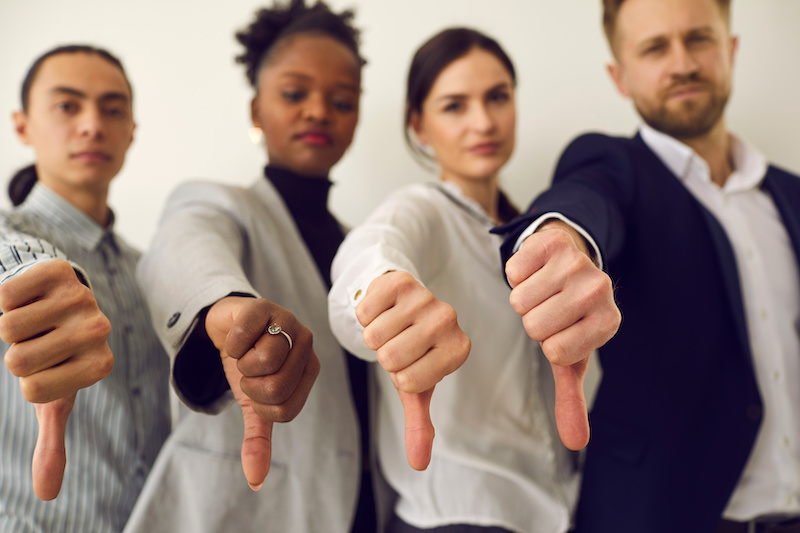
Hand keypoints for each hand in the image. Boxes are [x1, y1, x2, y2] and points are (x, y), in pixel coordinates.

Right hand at [0, 260, 112, 499]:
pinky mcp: (60, 273)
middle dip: (15, 353)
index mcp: (99, 366)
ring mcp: (83, 299)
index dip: (27, 381)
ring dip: (11, 325)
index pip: (33, 390)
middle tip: (39, 343)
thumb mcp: (54, 398)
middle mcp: (99, 331)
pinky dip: (6, 298)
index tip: (47, 369)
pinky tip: (31, 297)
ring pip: (8, 327)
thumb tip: (47, 495)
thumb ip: (53, 443)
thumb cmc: (55, 356)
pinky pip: (5, 295)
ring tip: (37, 321)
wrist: (60, 300)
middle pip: (17, 360)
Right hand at [205, 296, 318, 490]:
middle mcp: (306, 344)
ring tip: (244, 351)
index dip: (260, 407)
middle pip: (276, 387)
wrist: (228, 326)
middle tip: (247, 371)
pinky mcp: (263, 306)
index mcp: (310, 370)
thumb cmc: (248, 364)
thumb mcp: (252, 405)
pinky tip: (237, 335)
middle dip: (249, 385)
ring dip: (240, 362)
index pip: (284, 410)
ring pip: (263, 361)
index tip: (255, 390)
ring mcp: (287, 322)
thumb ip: (258, 439)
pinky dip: (230, 343)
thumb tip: (255, 482)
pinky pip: (242, 337)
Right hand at [356, 271, 469, 469]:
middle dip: (384, 354)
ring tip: (390, 326)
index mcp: (458, 351)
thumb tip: (418, 465)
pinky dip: (365, 313)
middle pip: (390, 357)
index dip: (399, 375)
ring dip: (373, 334)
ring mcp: (427, 297)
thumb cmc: (412, 349)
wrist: (402, 303)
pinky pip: (365, 310)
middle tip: (397, 342)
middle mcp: (449, 321)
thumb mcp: (415, 387)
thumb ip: (419, 425)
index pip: (408, 380)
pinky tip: (382, 309)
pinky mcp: (402, 280)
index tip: (409, 361)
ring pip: (375, 335)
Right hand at [506, 221, 619, 449]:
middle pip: (535, 324)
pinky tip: (535, 270)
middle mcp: (600, 289)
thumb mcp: (571, 356)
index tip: (561, 331)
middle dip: (533, 320)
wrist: (571, 260)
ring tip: (542, 290)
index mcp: (609, 322)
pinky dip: (516, 274)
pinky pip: (513, 270)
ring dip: (523, 297)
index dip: (548, 343)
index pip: (556, 350)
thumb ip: (571, 398)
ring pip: (520, 299)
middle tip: (548, 309)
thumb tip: (575, 443)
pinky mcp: (554, 242)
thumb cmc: (569, 316)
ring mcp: (578, 262)